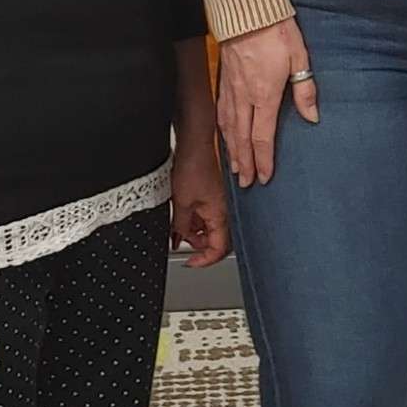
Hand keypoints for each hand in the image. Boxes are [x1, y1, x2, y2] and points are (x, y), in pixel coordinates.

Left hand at [170, 137, 231, 264]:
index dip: (204, 260)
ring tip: (181, 225)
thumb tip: (179, 240)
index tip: (191, 262)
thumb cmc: (194, 165)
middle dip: (199, 244)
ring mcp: (223, 202)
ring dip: (197, 230)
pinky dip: (199, 218)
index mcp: (222, 215)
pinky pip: (211, 214)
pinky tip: (186, 214)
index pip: (219, 250)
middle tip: (183, 242)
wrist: (197, 143)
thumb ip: (181, 226)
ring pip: (213, 227)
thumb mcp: (181, 203)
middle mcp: (228, 210)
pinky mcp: (219, 194)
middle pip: (217, 240)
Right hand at [218, 16, 317, 186]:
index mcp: (265, 94)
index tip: (266, 176)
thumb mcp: (300, 57)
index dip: (264, 159)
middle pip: (242, 138)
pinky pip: (220, 112)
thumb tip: (312, 117)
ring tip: (235, 167)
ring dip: (232, 150)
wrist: (246, 8)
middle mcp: (244, 96)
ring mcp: (230, 88)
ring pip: (228, 127)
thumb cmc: (276, 30)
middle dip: (245, 162)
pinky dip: (222, 130)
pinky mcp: (222, 79)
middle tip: (247, 183)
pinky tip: (224, 137)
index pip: (263, 135)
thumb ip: (305, 89)